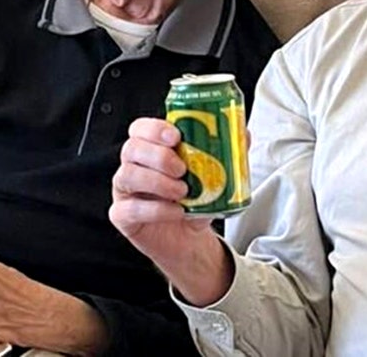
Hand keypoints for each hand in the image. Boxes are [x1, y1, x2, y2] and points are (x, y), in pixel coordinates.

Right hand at [109, 118, 229, 304]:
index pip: (141, 128)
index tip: (175, 136)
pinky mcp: (123, 215)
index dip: (154, 129)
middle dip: (158, 156)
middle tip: (182, 169)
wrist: (190, 239)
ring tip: (182, 192)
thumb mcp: (214, 176)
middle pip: (132, 148)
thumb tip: (243, 134)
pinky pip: (130, 209)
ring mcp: (125, 190)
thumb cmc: (195, 202)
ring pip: (127, 176)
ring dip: (157, 182)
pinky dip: (156, 210)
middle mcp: (134, 166)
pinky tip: (175, 211)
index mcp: (152, 149)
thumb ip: (226, 154)